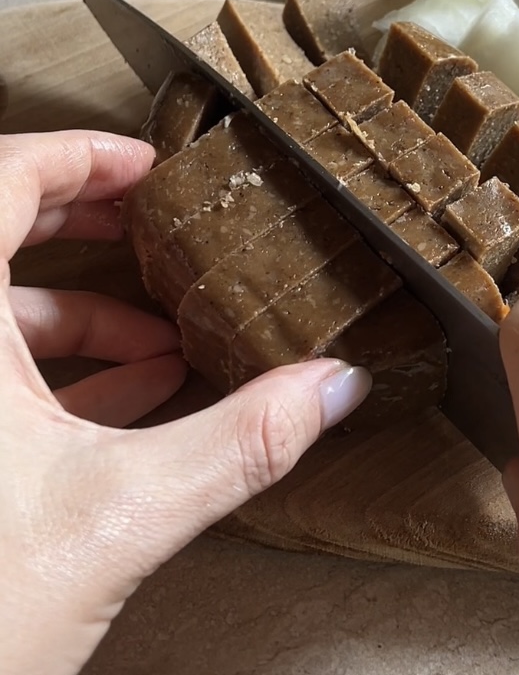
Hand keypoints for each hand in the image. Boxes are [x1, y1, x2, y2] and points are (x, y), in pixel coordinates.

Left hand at [0, 130, 370, 674]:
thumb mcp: (120, 517)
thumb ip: (235, 443)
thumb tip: (329, 389)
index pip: (1, 182)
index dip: (77, 157)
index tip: (145, 163)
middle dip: (85, 227)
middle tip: (153, 222)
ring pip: (0, 318)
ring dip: (85, 317)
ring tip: (168, 339)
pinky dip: (62, 378)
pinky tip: (134, 402)